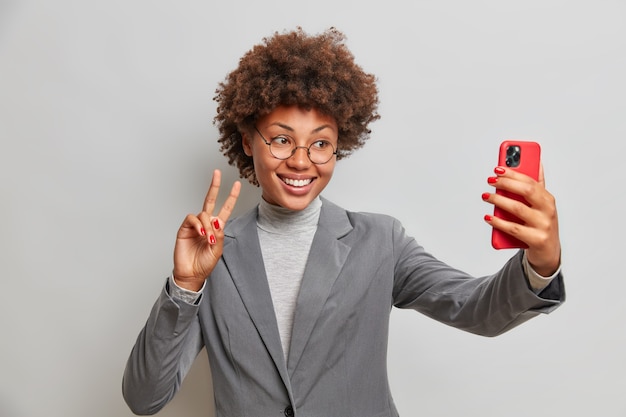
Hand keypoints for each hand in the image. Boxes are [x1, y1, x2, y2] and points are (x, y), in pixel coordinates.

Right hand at [173, 169, 240, 290]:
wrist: (191, 273)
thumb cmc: (205, 263)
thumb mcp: (217, 250)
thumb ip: (219, 235)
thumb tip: (216, 220)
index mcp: (217, 228)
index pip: (225, 209)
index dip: (231, 197)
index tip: (237, 184)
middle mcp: (206, 223)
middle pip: (210, 200)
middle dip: (215, 186)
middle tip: (217, 172)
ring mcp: (195, 225)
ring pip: (203, 214)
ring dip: (207, 224)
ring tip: (208, 238)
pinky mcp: (184, 228)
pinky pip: (192, 219)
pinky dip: (197, 224)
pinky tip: (201, 233)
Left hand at [483, 165, 560, 275]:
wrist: (548, 252)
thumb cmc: (540, 224)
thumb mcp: (540, 205)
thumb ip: (537, 185)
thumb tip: (537, 163)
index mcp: (547, 198)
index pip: (530, 181)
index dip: (514, 173)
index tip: (498, 168)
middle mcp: (548, 210)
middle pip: (526, 191)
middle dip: (506, 183)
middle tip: (490, 181)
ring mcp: (543, 225)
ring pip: (518, 209)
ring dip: (499, 201)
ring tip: (486, 196)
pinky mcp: (536, 239)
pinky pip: (513, 229)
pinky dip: (499, 222)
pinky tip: (489, 217)